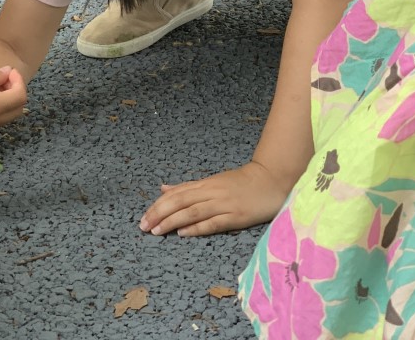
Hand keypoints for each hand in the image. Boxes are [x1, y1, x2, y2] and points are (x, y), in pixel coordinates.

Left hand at [138, 161, 290, 236]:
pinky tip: (183, 233)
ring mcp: (223, 204)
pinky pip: (214, 222)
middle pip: (180, 202)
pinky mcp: (236, 216)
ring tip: (156, 230)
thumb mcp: (212, 181)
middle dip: (159, 213)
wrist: (271, 180)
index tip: (143, 217)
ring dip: (172, 221)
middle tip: (143, 226)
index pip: (176, 194)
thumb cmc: (241, 182)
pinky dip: (197, 227)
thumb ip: (188, 187)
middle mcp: (211, 193)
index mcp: (204, 184)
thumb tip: (163, 188)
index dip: (157, 205)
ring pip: (192, 211)